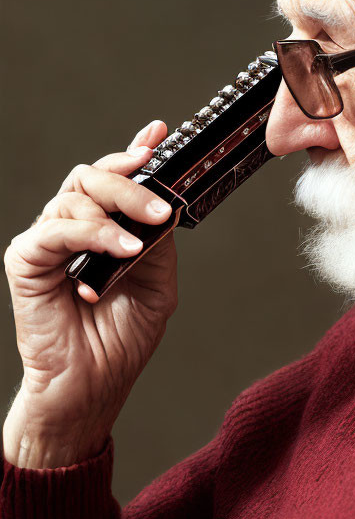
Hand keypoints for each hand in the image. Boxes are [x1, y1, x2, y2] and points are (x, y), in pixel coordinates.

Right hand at [3, 121, 178, 468]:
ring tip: (142, 240)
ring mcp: (49, 242)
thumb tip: (163, 205)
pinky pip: (54, 231)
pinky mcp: (27, 260)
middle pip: (94, 176)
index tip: (159, 135)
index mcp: (106, 228)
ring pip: (75, 196)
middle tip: (161, 207)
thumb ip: (158, 242)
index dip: (134, 151)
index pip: (115, 178)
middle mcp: (75, 227)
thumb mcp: (157, 282)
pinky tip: (120, 250)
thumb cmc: (122, 337)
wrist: (94, 383)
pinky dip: (91, 234)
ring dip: (116, 212)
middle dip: (131, 182)